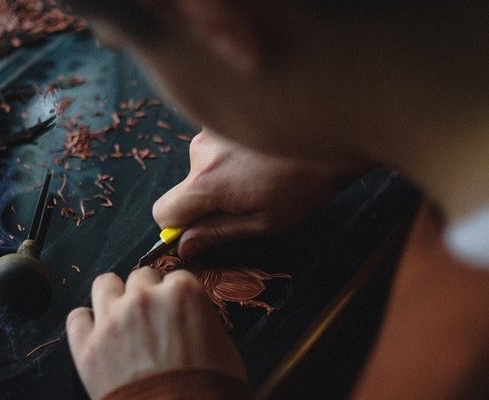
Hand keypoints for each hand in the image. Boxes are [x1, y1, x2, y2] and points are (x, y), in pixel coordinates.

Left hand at [66, 267, 246, 399]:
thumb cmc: (210, 391)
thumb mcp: (224, 347)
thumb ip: (201, 319)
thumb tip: (191, 318)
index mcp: (182, 292)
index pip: (176, 277)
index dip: (176, 296)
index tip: (175, 311)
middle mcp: (144, 297)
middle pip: (140, 277)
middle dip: (147, 294)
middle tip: (151, 318)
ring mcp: (112, 320)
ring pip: (105, 284)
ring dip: (114, 296)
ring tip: (120, 316)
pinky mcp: (87, 346)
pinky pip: (77, 317)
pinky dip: (86, 324)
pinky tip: (96, 335)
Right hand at [153, 128, 363, 258]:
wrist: (332, 133)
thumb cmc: (303, 185)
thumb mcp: (263, 222)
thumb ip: (217, 233)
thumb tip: (184, 245)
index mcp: (206, 183)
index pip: (163, 211)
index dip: (177, 226)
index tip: (200, 230)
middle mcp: (199, 152)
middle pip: (185, 187)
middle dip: (207, 199)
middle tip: (247, 200)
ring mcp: (211, 130)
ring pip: (201, 166)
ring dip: (221, 175)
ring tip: (260, 174)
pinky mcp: (225, 117)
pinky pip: (215, 146)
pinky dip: (231, 155)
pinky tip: (260, 155)